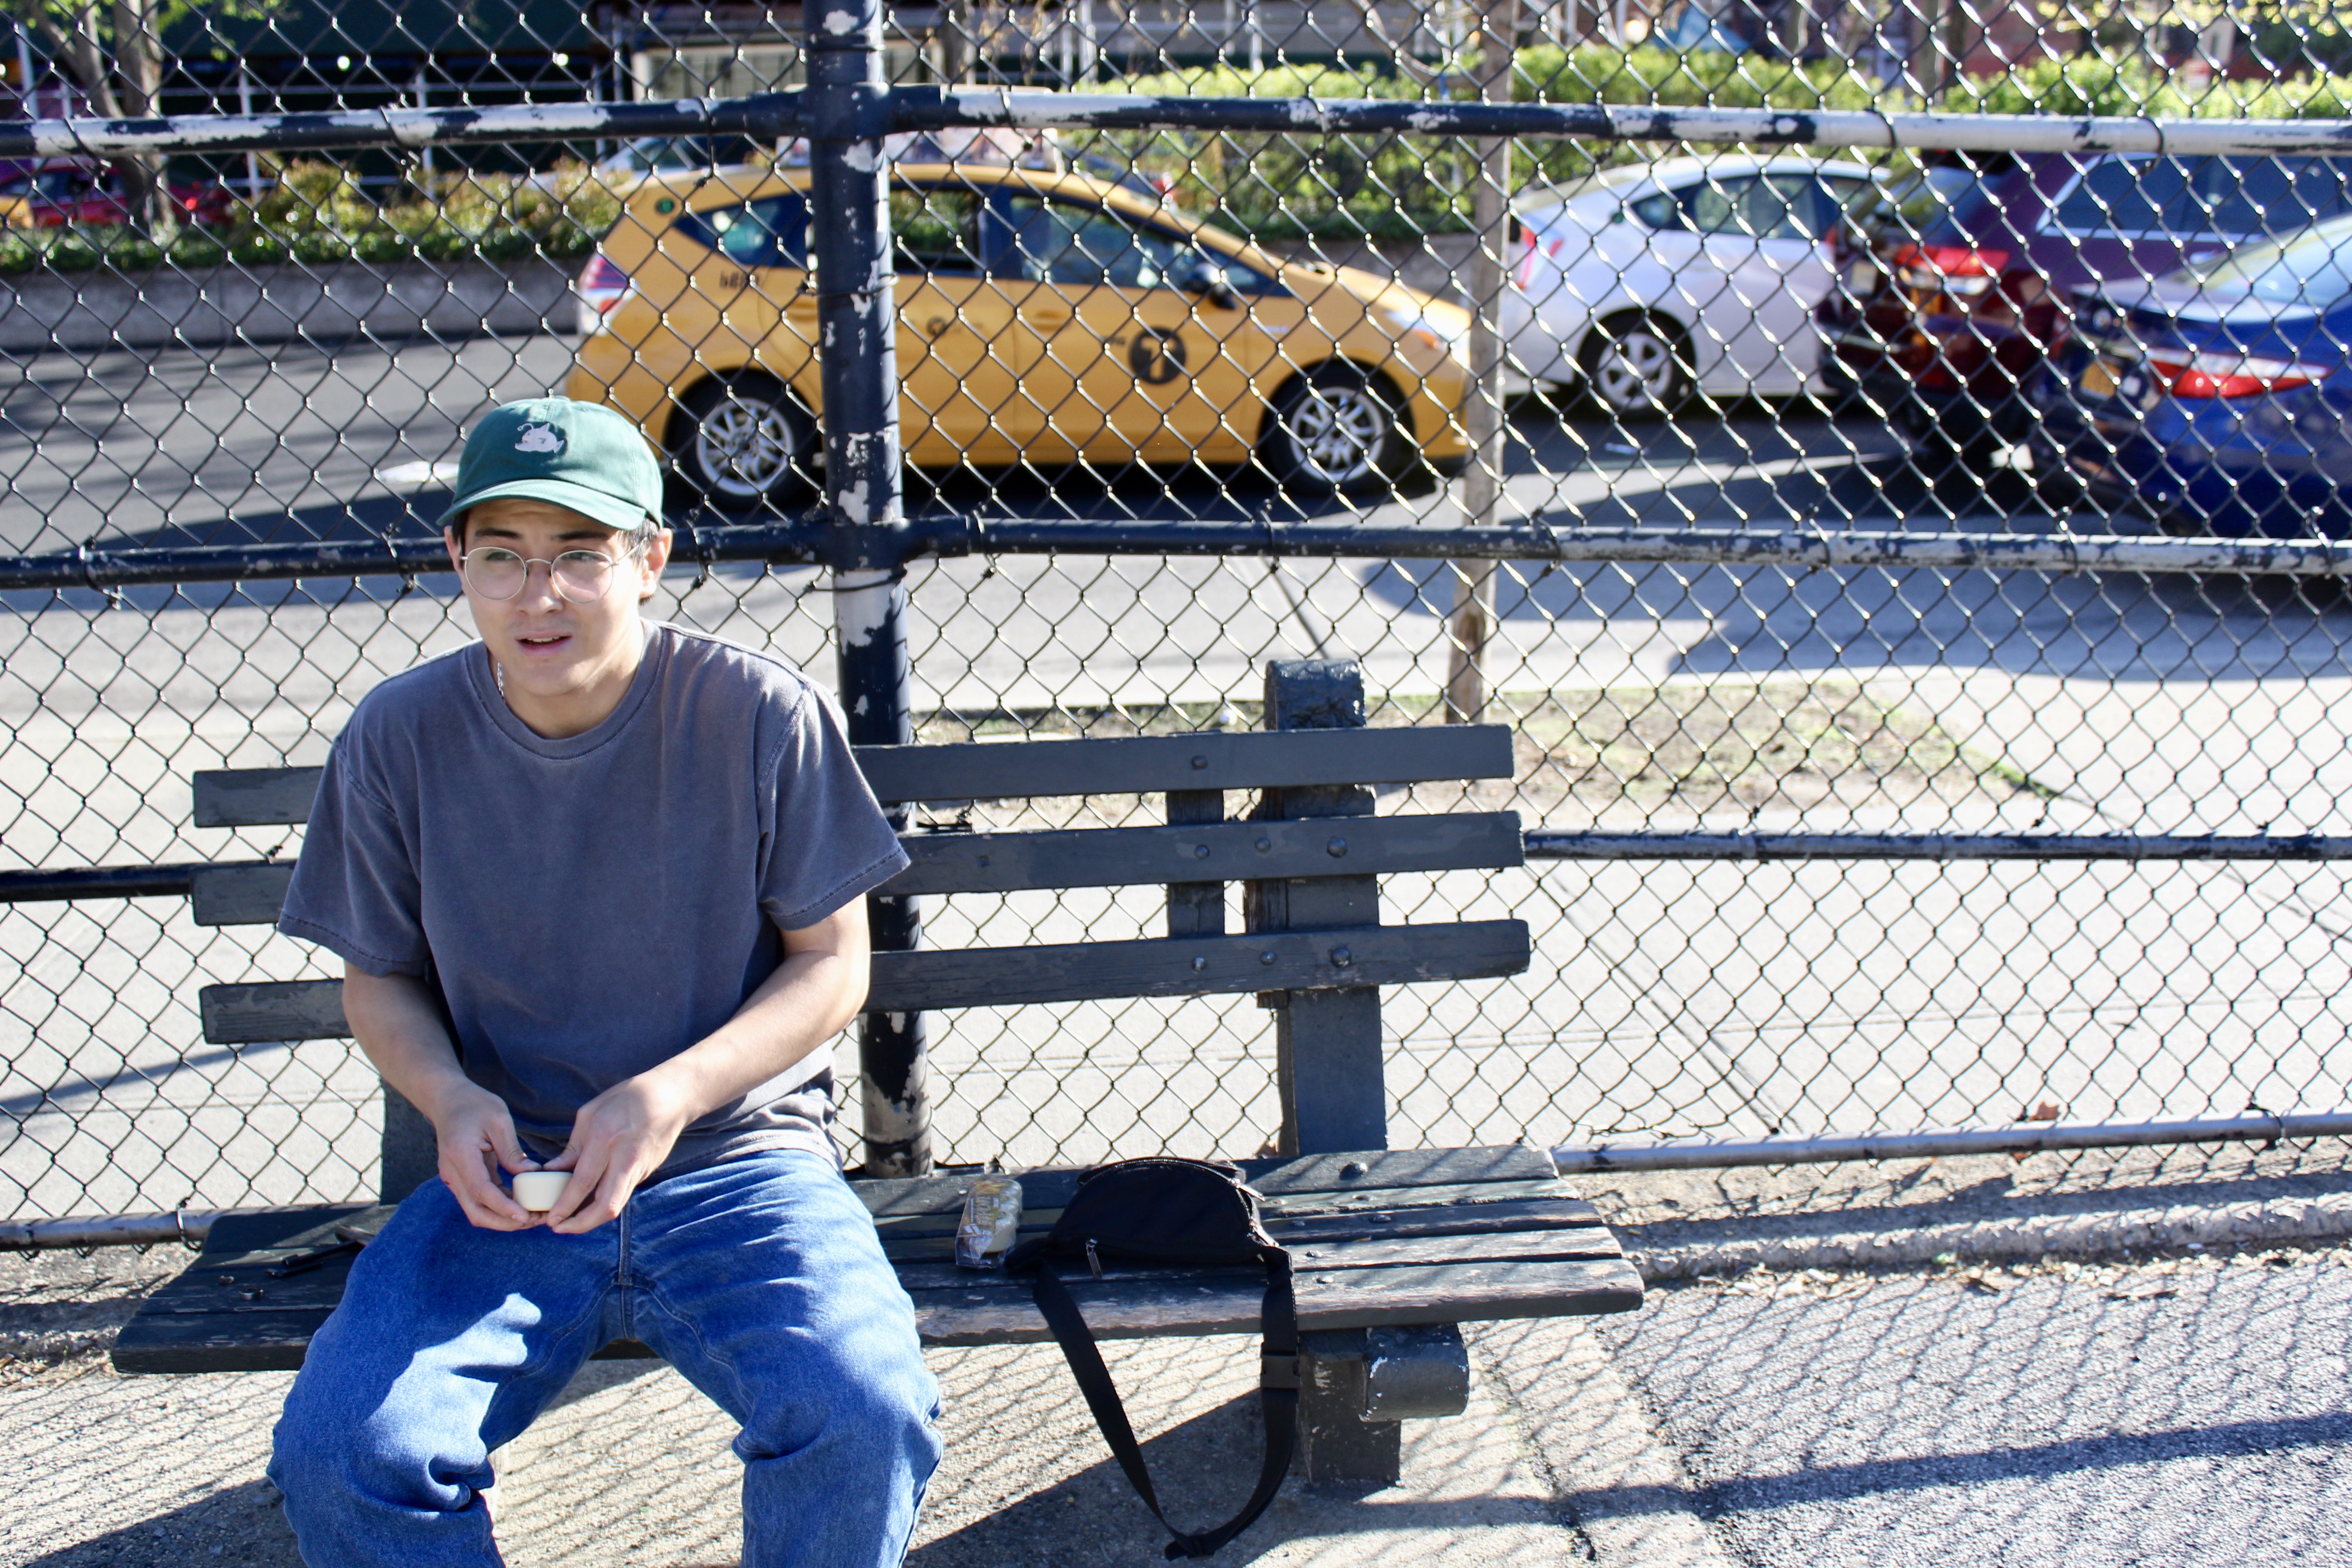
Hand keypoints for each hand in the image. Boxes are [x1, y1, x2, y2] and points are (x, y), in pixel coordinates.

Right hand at [428, 1078, 538, 1229]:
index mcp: (460, 1155)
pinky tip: (521, 1205)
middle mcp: (452, 1172)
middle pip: (475, 1211)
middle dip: (504, 1222)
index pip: (481, 1190)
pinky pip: (478, 1200)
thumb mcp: (499, 1120)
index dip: (503, 1207)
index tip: (525, 1217)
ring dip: (502, 1218)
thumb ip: (511, 1151)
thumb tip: (533, 1175)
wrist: (448, 1100)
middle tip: (534, 1220)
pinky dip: (498, 1207)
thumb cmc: (475, 1105)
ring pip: (475, 1210)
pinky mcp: (460, 1179)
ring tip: (532, 1216)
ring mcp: (454, 1178)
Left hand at [542, 1073, 693, 1233]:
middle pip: (606, 1207)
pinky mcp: (647, 1172)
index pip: (583, 1182)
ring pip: (617, 1205)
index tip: (551, 1219)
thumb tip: (554, 1171)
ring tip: (572, 1220)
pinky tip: (591, 1201)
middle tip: (561, 1229)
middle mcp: (624, 1158)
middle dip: (581, 1224)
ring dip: (593, 1218)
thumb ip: (573, 1147)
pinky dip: (605, 1202)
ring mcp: (639, 1168)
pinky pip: (623, 1193)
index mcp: (605, 1139)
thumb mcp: (590, 1114)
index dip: (565, 1205)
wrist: (671, 1096)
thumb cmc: (626, 1098)